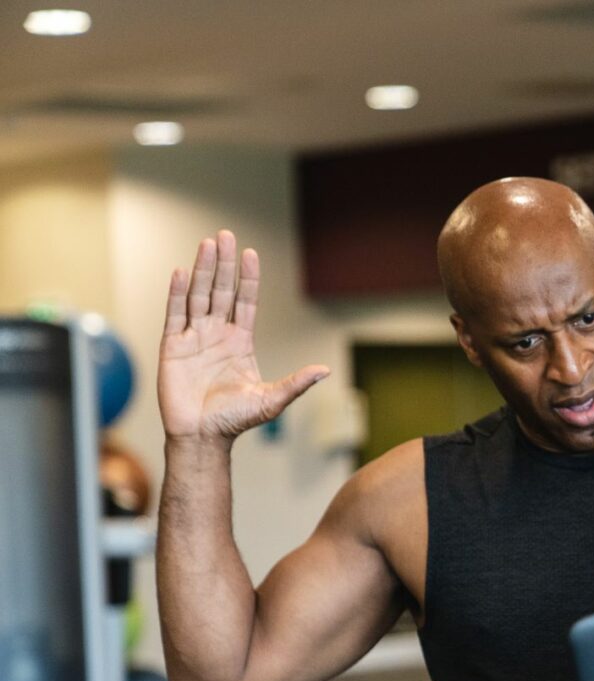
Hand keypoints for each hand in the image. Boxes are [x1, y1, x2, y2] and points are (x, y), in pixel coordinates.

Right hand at [158, 230, 328, 441]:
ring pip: (197, 296)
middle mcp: (217, 334)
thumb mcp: (271, 400)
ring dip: (202, 270)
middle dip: (223, 264)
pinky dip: (177, 293)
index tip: (250, 254)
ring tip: (207, 244)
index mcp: (240, 342)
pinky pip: (174, 314)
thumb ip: (296, 383)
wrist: (202, 437)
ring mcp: (193, 338)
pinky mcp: (172, 346)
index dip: (248, 278)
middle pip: (220, 291)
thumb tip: (325, 371)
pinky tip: (181, 272)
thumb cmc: (235, 420)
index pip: (245, 302)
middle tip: (225, 235)